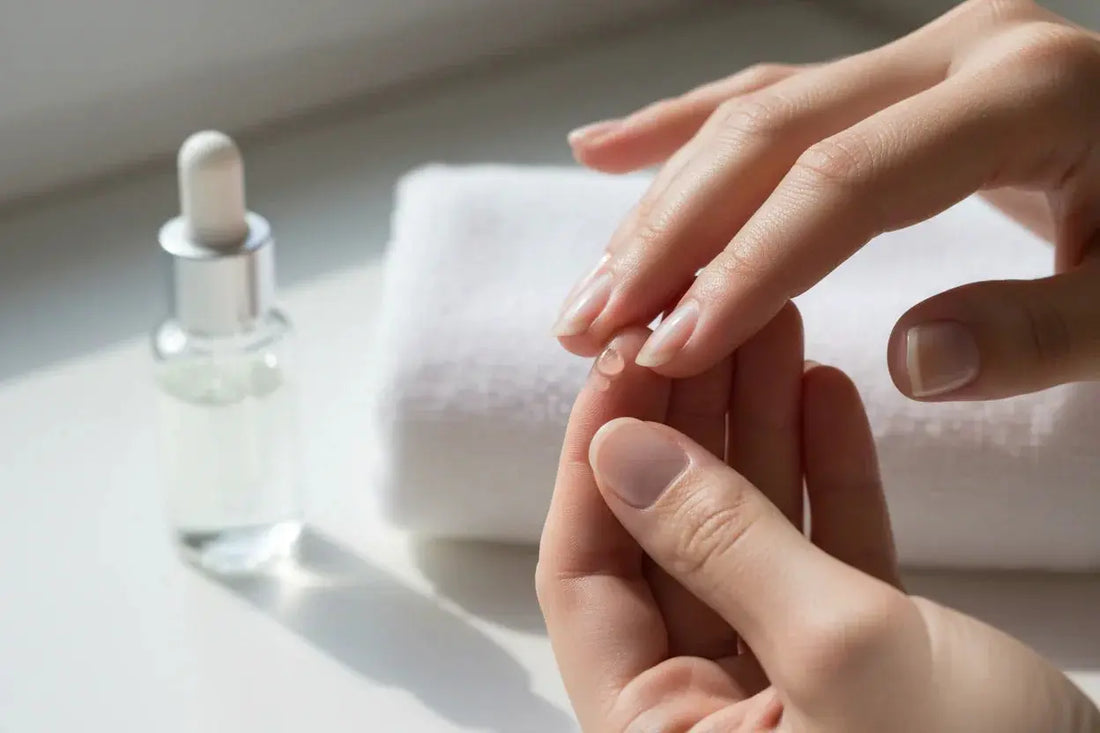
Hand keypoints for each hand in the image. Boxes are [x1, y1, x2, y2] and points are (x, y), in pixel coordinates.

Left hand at [537, 312, 1098, 730]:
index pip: (585, 577)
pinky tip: (825, 392)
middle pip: (667, 545)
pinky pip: (823, 561)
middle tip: (699, 321)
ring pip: (748, 540)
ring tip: (771, 327)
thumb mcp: (837, 653)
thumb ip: (720, 545)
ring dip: (760, 431)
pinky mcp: (861, 672)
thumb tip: (619, 451)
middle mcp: (707, 723)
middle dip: (688, 424)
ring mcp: (784, 694)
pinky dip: (826, 480)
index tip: (621, 361)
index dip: (595, 461)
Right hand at [552, 0, 1099, 399]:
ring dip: (660, 201)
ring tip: (592, 283)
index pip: (846, 182)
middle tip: (593, 324)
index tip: (671, 347)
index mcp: (1022, 94)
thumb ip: (1041, 332)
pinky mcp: (893, 77)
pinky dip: (681, 127)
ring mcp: (918, 53)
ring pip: (754, 115)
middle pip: (770, 135)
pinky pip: (769, 94)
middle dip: (670, 237)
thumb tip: (907, 361)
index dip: (746, 267)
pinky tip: (605, 150)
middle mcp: (955, 50)